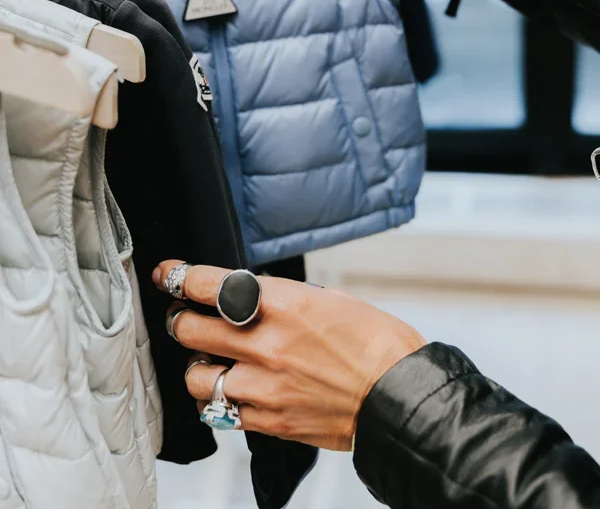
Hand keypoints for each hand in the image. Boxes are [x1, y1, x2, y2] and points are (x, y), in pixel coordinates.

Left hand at [153, 261, 425, 450]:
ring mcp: (264, 385)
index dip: (178, 277)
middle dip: (181, 320)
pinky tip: (232, 392)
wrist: (399, 397)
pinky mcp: (270, 421)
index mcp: (281, 303)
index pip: (207, 285)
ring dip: (199, 366)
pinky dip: (219, 401)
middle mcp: (265, 343)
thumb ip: (285, 299)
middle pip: (188, 329)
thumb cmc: (377, 344)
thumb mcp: (331, 300)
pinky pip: (220, 413)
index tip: (168, 275)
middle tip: (186, 319)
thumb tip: (255, 296)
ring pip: (196, 377)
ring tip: (213, 363)